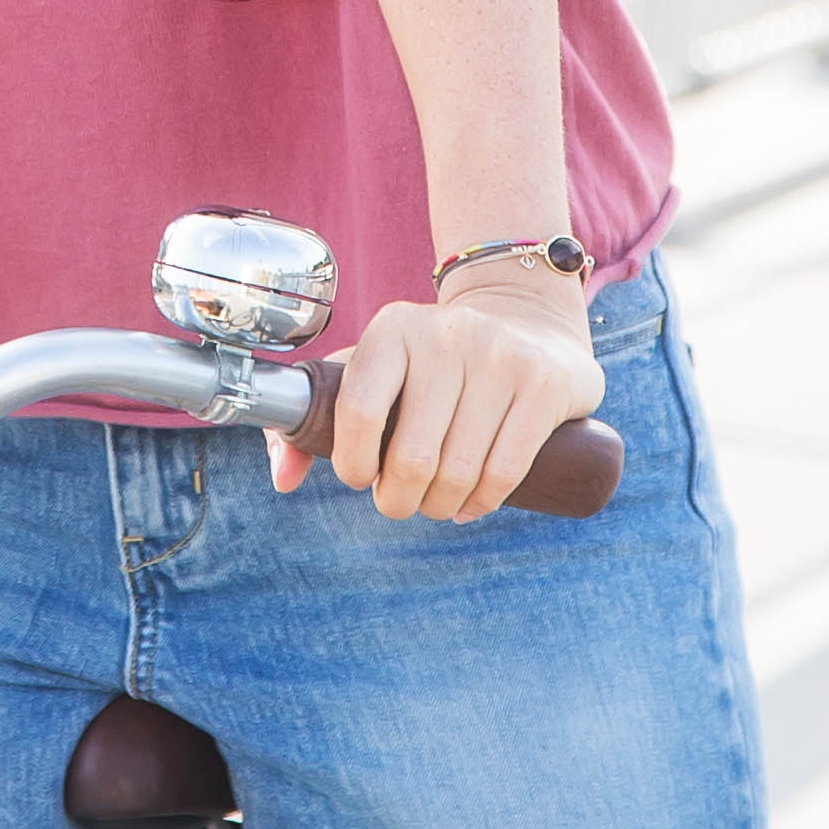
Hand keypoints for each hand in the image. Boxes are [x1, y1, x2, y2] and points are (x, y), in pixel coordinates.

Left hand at [272, 277, 604, 523]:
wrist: (529, 322)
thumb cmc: (432, 363)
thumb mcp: (376, 370)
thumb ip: (317, 419)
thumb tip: (285, 479)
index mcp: (392, 328)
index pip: (358, 410)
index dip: (352, 462)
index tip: (359, 478)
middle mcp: (444, 335)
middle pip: (411, 456)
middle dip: (399, 499)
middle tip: (400, 501)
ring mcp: (499, 357)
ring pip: (458, 471)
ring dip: (440, 507)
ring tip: (435, 502)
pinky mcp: (542, 385)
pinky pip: (504, 471)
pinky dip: (482, 503)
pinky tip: (471, 503)